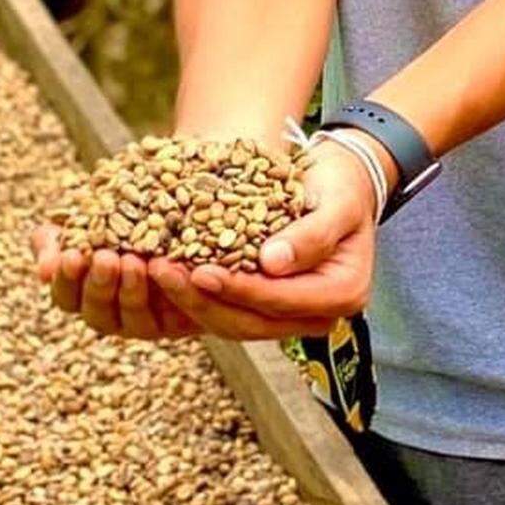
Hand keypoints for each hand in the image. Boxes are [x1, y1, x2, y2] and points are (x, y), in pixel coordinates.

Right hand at [30, 221, 202, 340]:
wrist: (180, 210)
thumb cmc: (122, 212)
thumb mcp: (85, 217)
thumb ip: (56, 240)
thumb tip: (44, 271)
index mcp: (86, 293)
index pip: (67, 296)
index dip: (67, 280)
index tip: (72, 255)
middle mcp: (115, 313)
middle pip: (99, 313)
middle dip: (100, 286)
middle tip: (106, 259)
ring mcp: (149, 320)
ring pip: (136, 318)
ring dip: (133, 292)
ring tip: (135, 261)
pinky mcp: (186, 318)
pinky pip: (180, 312)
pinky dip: (177, 291)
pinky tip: (173, 266)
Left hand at [147, 139, 379, 340]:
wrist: (344, 182)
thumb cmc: (343, 187)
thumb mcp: (336, 202)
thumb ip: (311, 234)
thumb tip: (271, 264)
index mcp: (342, 294)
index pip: (279, 300)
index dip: (238, 288)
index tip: (199, 270)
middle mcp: (319, 314)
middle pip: (253, 321)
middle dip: (204, 300)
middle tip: (164, 272)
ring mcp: (294, 314)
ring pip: (236, 322)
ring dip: (194, 301)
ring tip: (160, 272)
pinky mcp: (271, 304)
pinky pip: (232, 308)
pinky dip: (201, 294)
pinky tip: (172, 272)